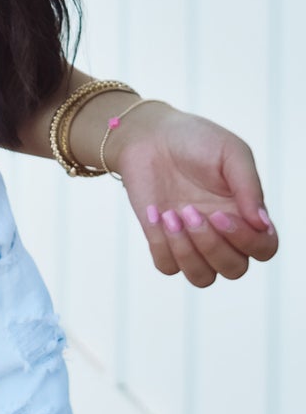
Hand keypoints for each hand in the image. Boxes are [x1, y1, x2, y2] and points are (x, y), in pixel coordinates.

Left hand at [110, 102, 277, 287]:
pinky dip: (161, 245)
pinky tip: (154, 213)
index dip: (247, 241)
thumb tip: (262, 224)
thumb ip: (249, 186)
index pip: (264, 249)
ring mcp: (192, 240)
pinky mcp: (162, 241)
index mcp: (245, 213)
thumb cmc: (195, 140)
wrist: (148, 135)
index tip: (219, 213)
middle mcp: (222, 233)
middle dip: (211, 245)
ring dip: (187, 252)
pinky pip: (167, 266)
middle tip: (189, 210)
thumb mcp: (230, 152)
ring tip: (171, 216)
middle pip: (234, 269)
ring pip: (202, 278)